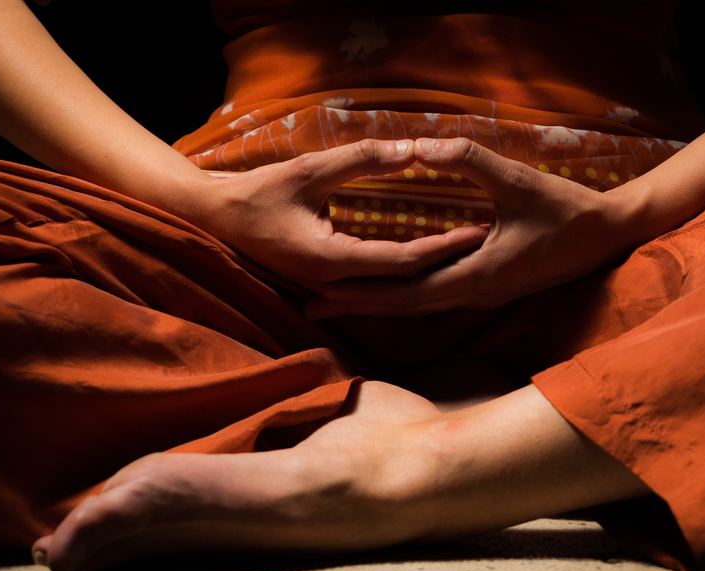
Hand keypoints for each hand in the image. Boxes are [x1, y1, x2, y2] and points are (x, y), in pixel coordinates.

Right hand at [187, 139, 488, 291]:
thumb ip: (360, 160)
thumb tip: (411, 149)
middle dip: (447, 262)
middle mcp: (335, 282)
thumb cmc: (258, 193)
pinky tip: (429, 255)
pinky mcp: (330, 280)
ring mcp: (331, 286)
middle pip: (405, 281)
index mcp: (332, 261)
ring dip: (429, 270)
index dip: (445, 246)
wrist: (218, 220)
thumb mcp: (309, 169)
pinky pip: (377, 282)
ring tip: (466, 248)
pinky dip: (406, 270)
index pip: (403, 261)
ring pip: (393, 287)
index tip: (480, 228)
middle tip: (486, 240)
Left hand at [304, 137, 640, 317]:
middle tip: (312, 307)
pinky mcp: (490, 287)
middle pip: (403, 307)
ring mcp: (483, 294)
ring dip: (378, 304)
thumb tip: (421, 146)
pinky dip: (405, 298)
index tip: (322, 291)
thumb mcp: (519, 181)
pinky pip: (436, 298)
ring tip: (337, 303)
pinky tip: (388, 292)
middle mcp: (474, 292)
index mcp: (477, 275)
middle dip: (357, 306)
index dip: (361, 292)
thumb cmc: (567, 209)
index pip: (405, 292)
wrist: (607, 235)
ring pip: (419, 307)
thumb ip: (470, 161)